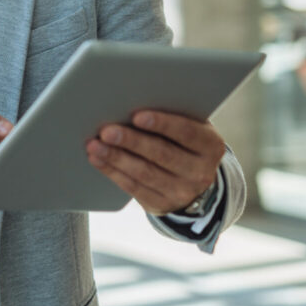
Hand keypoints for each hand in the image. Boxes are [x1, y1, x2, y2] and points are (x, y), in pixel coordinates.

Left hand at [86, 110, 223, 215]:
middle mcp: (200, 171)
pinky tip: (97, 159)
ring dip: (115, 157)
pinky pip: (133, 187)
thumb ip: (170, 116)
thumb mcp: (189, 127)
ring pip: (144, 173)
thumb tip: (130, 102)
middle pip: (162, 154)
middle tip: (107, 131)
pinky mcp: (161, 204)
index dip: (162, 124)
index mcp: (211, 146)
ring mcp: (182, 191)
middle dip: (131, 141)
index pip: (187, 132)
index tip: (136, 116)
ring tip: (94, 144)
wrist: (193, 180)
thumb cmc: (182, 142)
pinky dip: (112, 171)